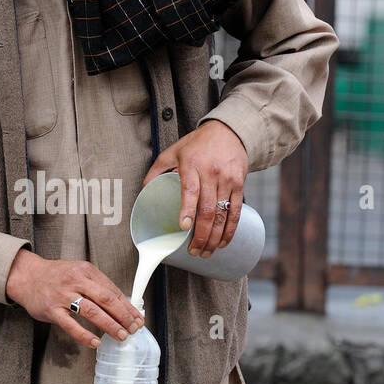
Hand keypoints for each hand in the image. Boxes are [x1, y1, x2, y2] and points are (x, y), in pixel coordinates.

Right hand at [5, 249, 144, 348]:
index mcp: (86, 271)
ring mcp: (63, 296)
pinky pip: (71, 325)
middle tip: (133, 328)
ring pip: (92, 312)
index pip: (112, 290)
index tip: (137, 318)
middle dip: (123, 316)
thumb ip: (97, 286)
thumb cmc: (56, 276)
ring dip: (109, 325)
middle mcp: (76, 281)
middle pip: (106, 300)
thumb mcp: (78, 272)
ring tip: (120, 335)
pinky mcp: (52, 310)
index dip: (128, 306)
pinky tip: (95, 342)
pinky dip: (85, 335)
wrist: (27, 276)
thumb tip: (122, 304)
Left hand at [140, 119, 248, 255]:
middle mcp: (211, 173)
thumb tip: (143, 193)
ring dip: (215, 237)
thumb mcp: (172, 151)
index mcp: (191, 165)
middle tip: (194, 251)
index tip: (183, 228)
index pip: (190, 190)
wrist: (228, 131)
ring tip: (207, 252)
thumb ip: (156, 171)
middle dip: (202, 235)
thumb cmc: (196, 144)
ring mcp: (227, 179)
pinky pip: (236, 211)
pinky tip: (224, 242)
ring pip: (223, 214)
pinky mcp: (239, 184)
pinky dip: (230, 230)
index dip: (187, 210)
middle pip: (208, 209)